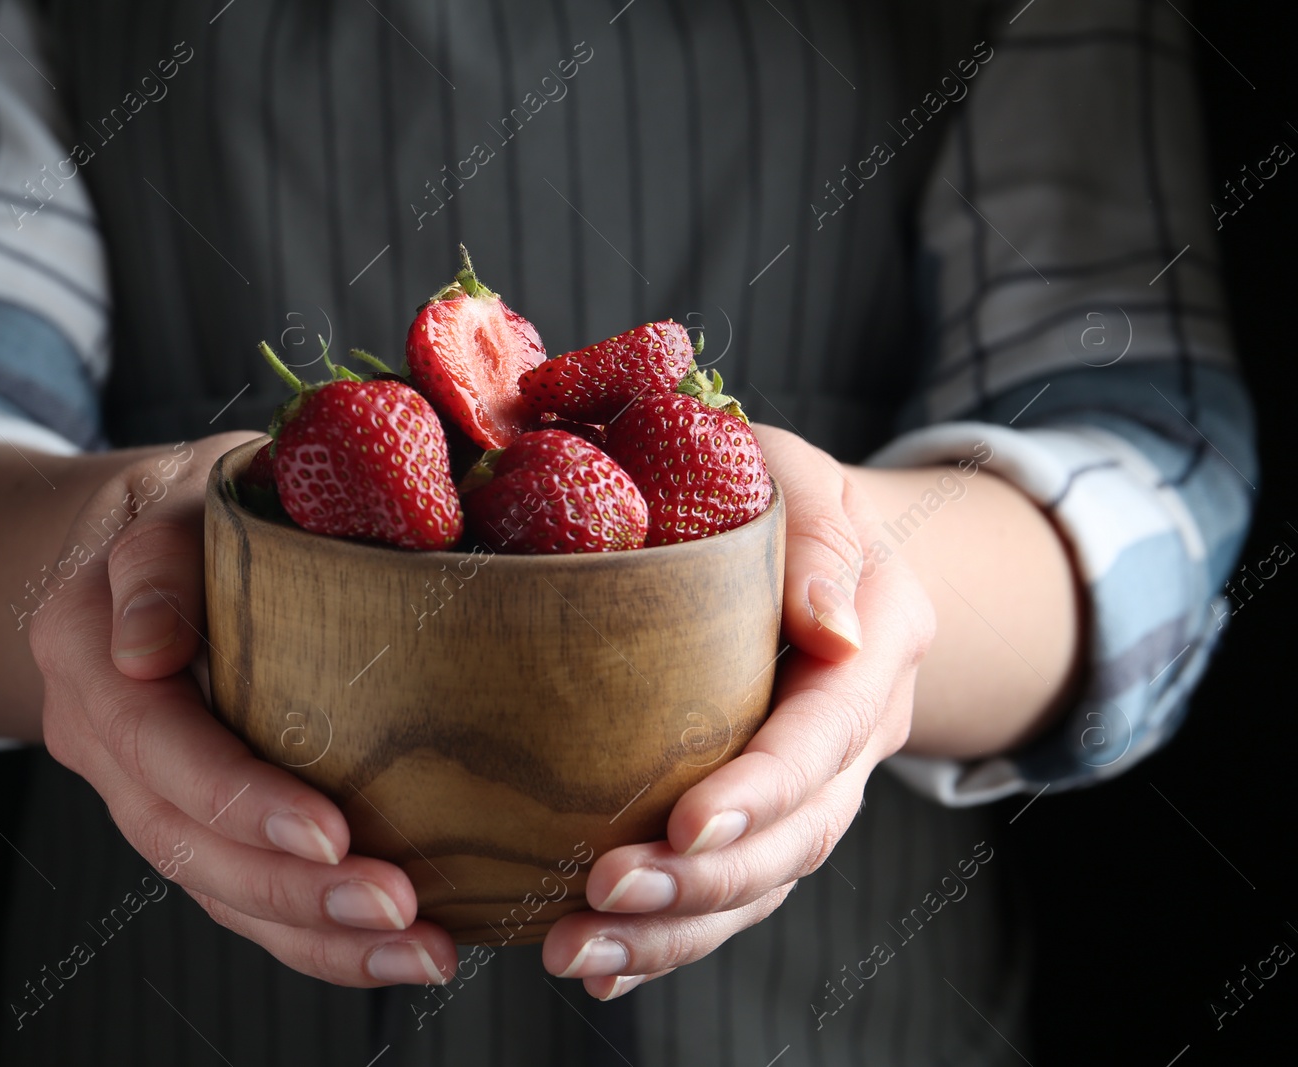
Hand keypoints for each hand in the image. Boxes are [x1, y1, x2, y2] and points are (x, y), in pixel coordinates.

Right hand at [30, 432, 457, 986]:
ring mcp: (138, 784)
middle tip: (395, 907)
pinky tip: (394, 951)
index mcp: (89, 644)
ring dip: (313, 932)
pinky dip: (312, 934)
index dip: (237, 795)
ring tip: (416, 950)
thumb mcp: (182, 490)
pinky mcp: (187, 817)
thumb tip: (145, 645)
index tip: (331, 832)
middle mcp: (101, 731)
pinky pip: (236, 893)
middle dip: (289, 887)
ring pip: (210, 884)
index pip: (155, 739)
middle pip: (181, 836)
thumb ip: (161, 555)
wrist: (145, 536)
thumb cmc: (194, 502)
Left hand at [541, 425, 935, 998]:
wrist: (821, 545)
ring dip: (677, 929)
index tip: (686, 824)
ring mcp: (819, 786)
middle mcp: (858, 735)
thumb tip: (831, 627)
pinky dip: (674, 939)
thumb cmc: (787, 495)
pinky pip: (736, 893)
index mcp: (876, 649)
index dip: (763, 790)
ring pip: (764, 883)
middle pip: (797, 835)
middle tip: (603, 890)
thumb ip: (818, 540)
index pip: (826, 736)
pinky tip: (607, 965)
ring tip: (579, 950)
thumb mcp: (804, 479)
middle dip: (704, 880)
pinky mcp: (770, 815)